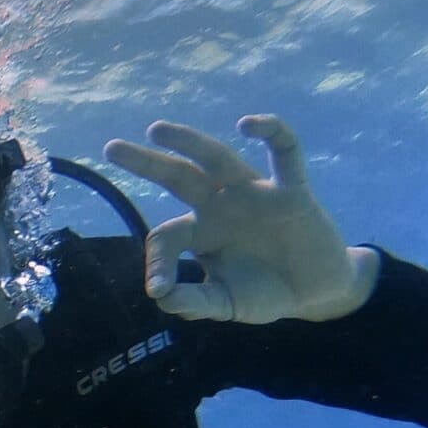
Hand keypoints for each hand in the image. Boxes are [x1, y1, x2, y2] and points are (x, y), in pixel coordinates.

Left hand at [100, 115, 377, 324]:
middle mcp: (221, 206)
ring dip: (189, 143)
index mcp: (200, 233)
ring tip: (156, 130)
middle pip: (178, 178)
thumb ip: (194, 303)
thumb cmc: (265, 293)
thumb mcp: (226, 304)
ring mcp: (255, 194)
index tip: (158, 289)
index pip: (166, 237)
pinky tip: (247, 123)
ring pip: (218, 159)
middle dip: (146, 163)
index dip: (158, 261)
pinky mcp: (292, 190)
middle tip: (110, 148)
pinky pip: (284, 152)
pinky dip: (271, 132)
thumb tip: (160, 296)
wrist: (317, 293)